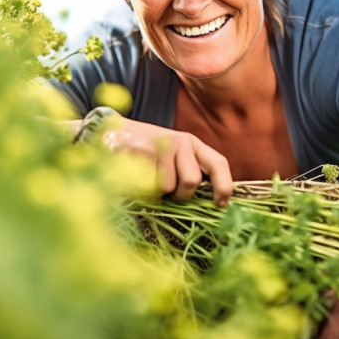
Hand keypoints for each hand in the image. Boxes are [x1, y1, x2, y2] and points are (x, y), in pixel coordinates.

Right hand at [101, 117, 232, 206]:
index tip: (221, 205)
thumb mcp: (174, 158)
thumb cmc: (148, 154)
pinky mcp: (143, 149)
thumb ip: (189, 173)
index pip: (219, 163)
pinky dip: (142, 187)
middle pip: (192, 180)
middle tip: (169, 193)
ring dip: (157, 191)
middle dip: (181, 195)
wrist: (115, 132)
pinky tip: (136, 174)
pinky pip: (148, 183)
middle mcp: (182, 141)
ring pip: (167, 186)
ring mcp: (162, 143)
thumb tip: (208, 201)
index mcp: (194, 145)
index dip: (224, 186)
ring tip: (148, 179)